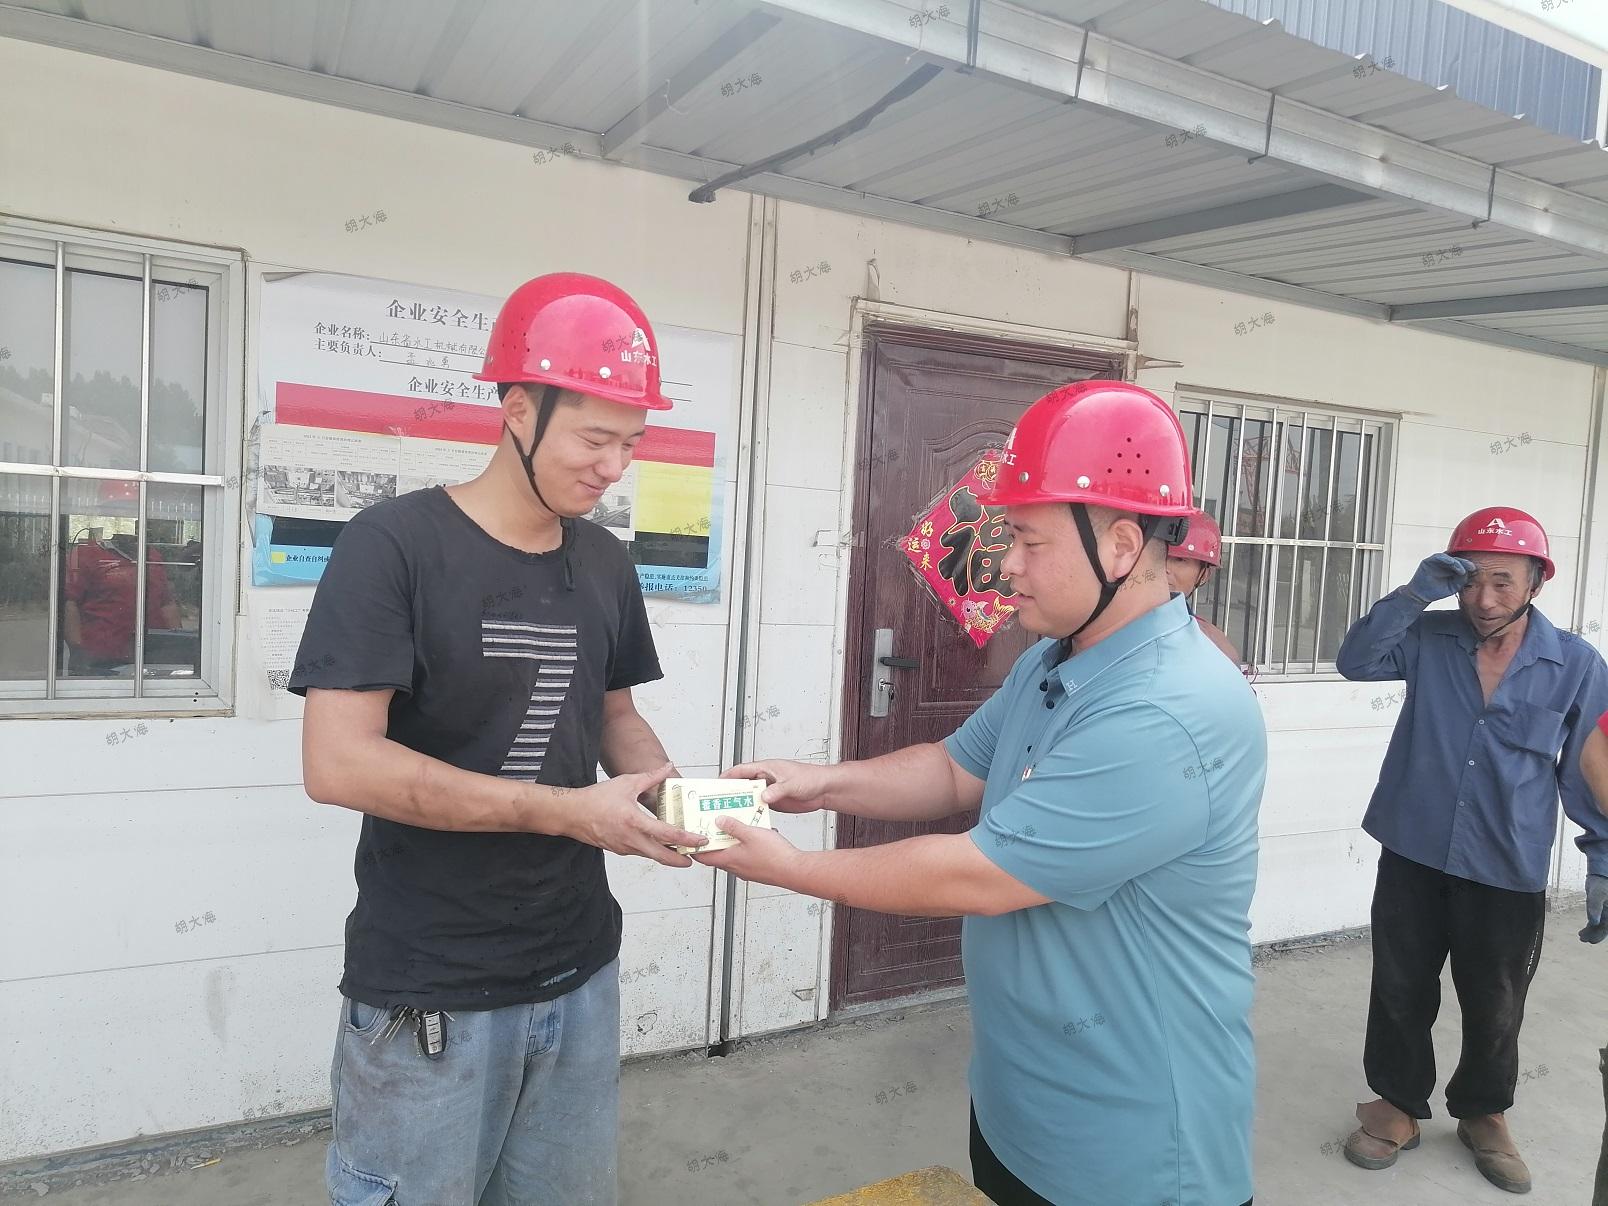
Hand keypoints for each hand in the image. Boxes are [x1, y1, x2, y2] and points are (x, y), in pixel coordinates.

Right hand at [565, 763, 706, 867]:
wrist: (572, 814)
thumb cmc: (596, 798)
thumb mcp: (626, 783)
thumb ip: (651, 777)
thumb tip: (667, 767)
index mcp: (634, 822)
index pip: (667, 834)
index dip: (686, 839)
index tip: (699, 840)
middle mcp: (631, 839)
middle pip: (662, 856)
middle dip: (681, 859)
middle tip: (694, 857)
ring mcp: (624, 847)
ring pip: (651, 855)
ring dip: (667, 855)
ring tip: (681, 851)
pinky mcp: (619, 850)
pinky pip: (640, 852)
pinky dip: (653, 851)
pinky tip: (658, 844)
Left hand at [693, 816, 802, 885]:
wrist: (795, 870)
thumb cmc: (774, 857)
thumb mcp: (750, 834)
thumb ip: (733, 826)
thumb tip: (719, 821)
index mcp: (729, 860)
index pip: (703, 857)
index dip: (695, 848)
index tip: (691, 837)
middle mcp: (736, 868)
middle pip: (718, 854)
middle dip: (715, 840)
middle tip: (714, 825)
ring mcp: (747, 870)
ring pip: (734, 854)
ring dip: (733, 841)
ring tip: (736, 825)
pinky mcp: (759, 869)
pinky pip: (747, 855)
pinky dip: (747, 845)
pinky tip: (756, 834)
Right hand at [723, 760, 835, 813]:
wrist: (824, 790)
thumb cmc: (811, 778)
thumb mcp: (792, 783)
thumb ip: (777, 790)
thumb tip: (763, 796)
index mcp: (767, 768)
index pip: (741, 770)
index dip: (728, 776)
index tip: (716, 784)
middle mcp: (765, 779)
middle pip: (742, 785)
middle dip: (729, 792)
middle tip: (717, 802)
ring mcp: (769, 791)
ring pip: (749, 797)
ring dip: (740, 804)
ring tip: (728, 814)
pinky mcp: (774, 802)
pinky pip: (758, 807)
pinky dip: (752, 812)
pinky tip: (746, 820)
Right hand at [1406, 553, 1476, 603]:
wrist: (1422, 596)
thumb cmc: (1437, 591)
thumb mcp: (1454, 586)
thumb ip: (1461, 579)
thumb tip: (1468, 572)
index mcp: (1451, 568)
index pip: (1462, 563)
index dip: (1469, 566)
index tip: (1475, 570)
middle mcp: (1444, 563)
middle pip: (1457, 559)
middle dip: (1465, 563)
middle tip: (1472, 568)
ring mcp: (1436, 561)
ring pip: (1450, 557)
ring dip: (1457, 562)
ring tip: (1462, 569)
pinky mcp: (1429, 561)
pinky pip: (1439, 557)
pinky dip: (1447, 559)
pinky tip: (1453, 564)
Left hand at [1581, 873, 1607, 943]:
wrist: (1600, 876)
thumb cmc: (1600, 883)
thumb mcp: (1597, 894)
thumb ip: (1595, 907)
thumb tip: (1593, 921)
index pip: (1606, 927)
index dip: (1599, 935)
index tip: (1590, 941)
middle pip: (1603, 929)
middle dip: (1594, 935)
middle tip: (1582, 939)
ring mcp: (1606, 913)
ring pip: (1599, 926)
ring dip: (1591, 932)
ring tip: (1581, 936)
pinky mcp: (1601, 911)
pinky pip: (1597, 922)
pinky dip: (1591, 926)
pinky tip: (1584, 930)